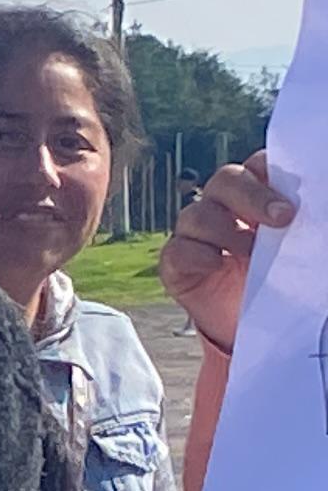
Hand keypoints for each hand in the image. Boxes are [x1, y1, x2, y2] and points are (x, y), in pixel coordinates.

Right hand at [163, 152, 292, 350]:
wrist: (262, 324)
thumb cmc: (286, 280)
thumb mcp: (304, 249)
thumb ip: (311, 225)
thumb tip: (322, 209)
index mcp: (258, 196)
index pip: (258, 166)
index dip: (269, 170)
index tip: (295, 191)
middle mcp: (224, 208)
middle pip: (225, 181)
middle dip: (252, 195)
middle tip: (283, 218)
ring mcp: (197, 235)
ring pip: (196, 214)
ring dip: (225, 231)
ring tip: (251, 254)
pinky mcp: (177, 265)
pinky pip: (177, 250)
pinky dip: (197, 255)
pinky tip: (218, 265)